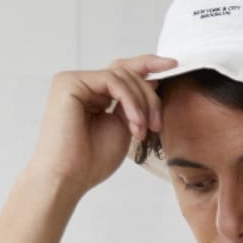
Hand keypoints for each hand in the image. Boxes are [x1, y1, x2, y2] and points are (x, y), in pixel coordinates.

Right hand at [27, 54, 179, 194]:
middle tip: (156, 124)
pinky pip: (112, 81)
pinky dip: (130, 102)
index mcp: (93, 94)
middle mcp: (82, 84)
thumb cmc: (91, 161)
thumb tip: (152, 80)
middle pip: (126, 72)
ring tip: (142, 131)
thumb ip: (134, 105)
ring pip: (122, 76)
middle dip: (149, 97)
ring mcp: (74, 81)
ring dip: (141, 104)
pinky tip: (134, 123)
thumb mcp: (123, 127)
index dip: (148, 64)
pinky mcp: (69, 83)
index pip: (122, 71)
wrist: (69, 178)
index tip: (173, 64)